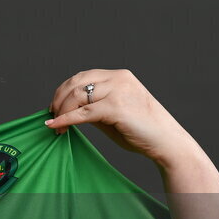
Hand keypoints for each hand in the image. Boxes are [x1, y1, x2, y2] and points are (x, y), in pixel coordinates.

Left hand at [44, 69, 194, 164]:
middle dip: (59, 100)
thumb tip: (68, 110)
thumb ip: (93, 107)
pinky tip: (56, 127)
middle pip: (76, 83)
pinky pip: (83, 113)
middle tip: (51, 116)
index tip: (54, 106)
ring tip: (56, 127)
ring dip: (61, 112)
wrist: (167, 142)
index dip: (63, 90)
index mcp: (119, 76)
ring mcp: (118, 91)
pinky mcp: (116, 108)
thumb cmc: (142, 131)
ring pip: (77, 96)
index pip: (82, 77)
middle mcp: (118, 79)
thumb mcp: (113, 113)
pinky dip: (66, 120)